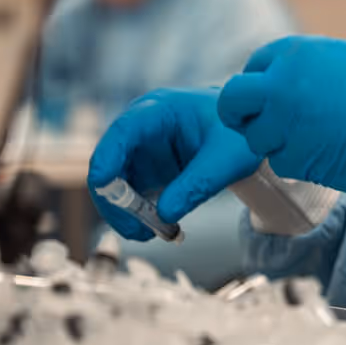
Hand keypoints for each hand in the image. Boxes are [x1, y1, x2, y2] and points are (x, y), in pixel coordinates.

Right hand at [87, 88, 261, 236]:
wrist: (244, 138)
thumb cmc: (237, 134)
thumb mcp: (226, 159)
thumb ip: (197, 184)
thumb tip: (164, 215)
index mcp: (159, 110)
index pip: (123, 130)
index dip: (107, 156)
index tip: (101, 184)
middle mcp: (141, 129)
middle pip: (109, 163)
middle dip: (115, 200)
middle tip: (135, 230)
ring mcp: (139, 151)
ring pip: (114, 186)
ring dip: (126, 214)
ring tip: (152, 234)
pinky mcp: (143, 171)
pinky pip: (129, 197)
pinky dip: (138, 216)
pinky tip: (158, 229)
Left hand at [211, 37, 345, 195]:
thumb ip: (310, 69)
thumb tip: (289, 81)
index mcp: (296, 53)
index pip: (252, 69)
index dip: (260, 88)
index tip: (274, 101)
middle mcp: (282, 86)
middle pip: (232, 103)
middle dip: (242, 116)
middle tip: (264, 126)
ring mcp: (287, 124)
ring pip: (259, 140)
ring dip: (279, 144)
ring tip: (319, 140)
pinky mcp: (301, 160)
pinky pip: (284, 164)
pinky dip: (301, 164)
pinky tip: (333, 155)